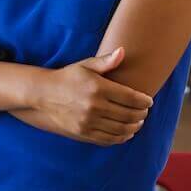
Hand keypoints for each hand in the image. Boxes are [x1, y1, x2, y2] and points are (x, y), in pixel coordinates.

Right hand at [30, 48, 152, 145]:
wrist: (42, 95)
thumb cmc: (66, 78)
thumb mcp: (85, 66)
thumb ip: (106, 61)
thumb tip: (123, 51)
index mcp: (98, 88)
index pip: (131, 98)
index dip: (144, 101)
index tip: (149, 101)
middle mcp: (95, 107)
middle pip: (129, 115)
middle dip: (142, 114)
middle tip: (145, 111)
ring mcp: (89, 122)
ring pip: (121, 129)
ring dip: (134, 127)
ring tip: (138, 122)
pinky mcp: (84, 134)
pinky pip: (109, 139)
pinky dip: (122, 137)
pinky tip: (126, 132)